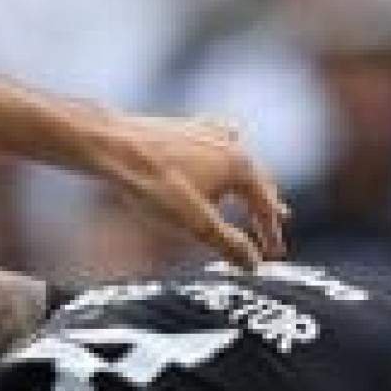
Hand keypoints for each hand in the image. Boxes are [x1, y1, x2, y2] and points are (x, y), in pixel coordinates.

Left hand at [81, 113, 286, 265]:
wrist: (114, 146)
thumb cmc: (154, 185)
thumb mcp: (196, 224)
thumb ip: (229, 244)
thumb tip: (255, 264)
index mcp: (241, 166)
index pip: (265, 206)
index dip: (270, 233)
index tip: (274, 254)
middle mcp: (232, 143)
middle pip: (257, 180)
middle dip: (265, 206)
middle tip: (276, 224)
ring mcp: (208, 131)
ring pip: (239, 160)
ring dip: (248, 181)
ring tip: (254, 192)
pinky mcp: (186, 127)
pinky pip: (217, 141)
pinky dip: (226, 155)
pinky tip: (223, 150)